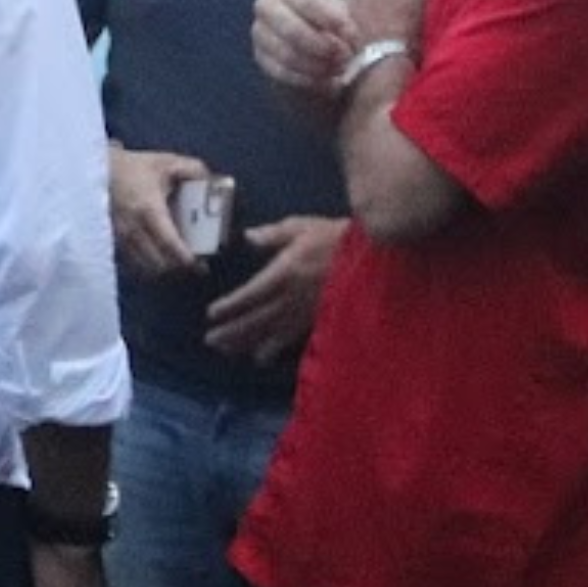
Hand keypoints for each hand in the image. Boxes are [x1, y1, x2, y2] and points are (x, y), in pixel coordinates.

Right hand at [107, 146, 212, 277]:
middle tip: (193, 263)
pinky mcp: (112, 241)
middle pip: (157, 262)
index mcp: (149, 210)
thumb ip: (193, 169)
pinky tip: (156, 258)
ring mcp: (119, 237)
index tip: (200, 265)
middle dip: (177, 267)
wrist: (99, 169)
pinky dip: (146, 266)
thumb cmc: (135, 167)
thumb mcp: (166, 162)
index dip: (185, 258)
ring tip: (174, 263)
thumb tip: (214, 183)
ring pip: (143, 267)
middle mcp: (132, 228)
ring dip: (161, 269)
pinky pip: (131, 263)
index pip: (169, 243)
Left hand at [206, 215, 347, 366]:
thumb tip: (247, 237)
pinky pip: (292, 340)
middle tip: (209, 341)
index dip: (230, 306)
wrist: (378, 258)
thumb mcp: (303, 227)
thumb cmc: (338, 238)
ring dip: (246, 343)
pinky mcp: (319, 321)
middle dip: (232, 331)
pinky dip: (274, 350)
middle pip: (256, 319)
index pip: (250, 295)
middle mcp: (291, 298)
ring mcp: (306, 313)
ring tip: (225, 350)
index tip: (211, 314)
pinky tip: (261, 359)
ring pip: (270, 333)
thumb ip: (274, 235)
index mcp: (284, 274)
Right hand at [253, 0, 360, 93]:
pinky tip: (329, 84)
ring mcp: (262, 36)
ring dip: (313, 62)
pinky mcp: (264, 64)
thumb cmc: (358, 28)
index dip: (316, 8)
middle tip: (344, 55)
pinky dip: (307, 80)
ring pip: (279, 48)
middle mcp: (270, 7)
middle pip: (277, 18)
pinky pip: (278, 72)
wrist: (347, 66)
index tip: (348, 28)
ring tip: (341, 70)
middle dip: (312, 40)